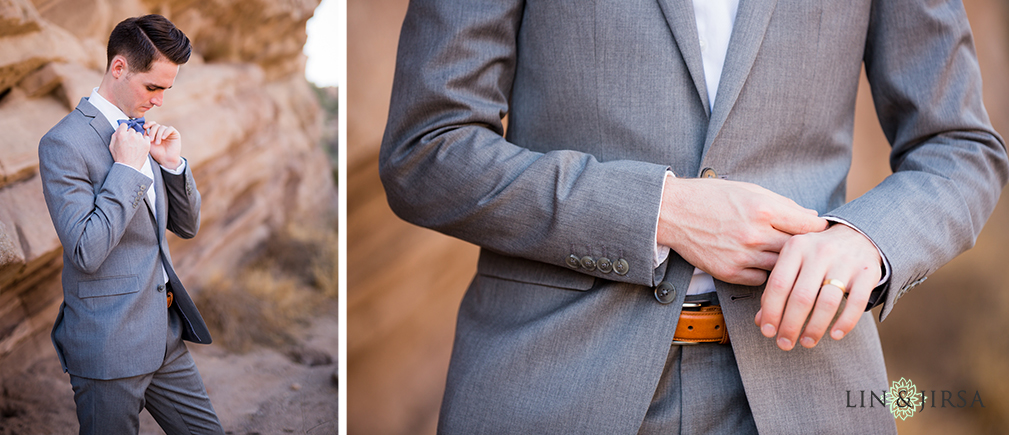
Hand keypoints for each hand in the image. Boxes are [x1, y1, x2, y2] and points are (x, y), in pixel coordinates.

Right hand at [109, 122, 150, 169]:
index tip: (125, 133)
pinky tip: (140, 147)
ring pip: (139, 134)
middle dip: (131, 135)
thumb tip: (119, 129)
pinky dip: (144, 141)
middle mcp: (131, 135)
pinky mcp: (146, 143)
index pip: (124, 125)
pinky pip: (146, 138)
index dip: (124, 129)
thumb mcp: (112, 145)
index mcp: (121, 134)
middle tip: (130, 143)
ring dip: (138, 139)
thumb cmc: (120, 157)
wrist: (129, 166)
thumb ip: (115, 135)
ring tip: (135, 147)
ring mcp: (139, 139)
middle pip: (132, 130)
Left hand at [144, 121, 181, 169]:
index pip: (151, 124)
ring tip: (157, 143)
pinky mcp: (175, 134)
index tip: (144, 127)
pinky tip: (163, 138)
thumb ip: (145, 135)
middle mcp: (161, 131)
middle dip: (152, 132)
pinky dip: (166, 132)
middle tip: (151, 140)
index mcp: (155, 132)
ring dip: (158, 135)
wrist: (166, 160)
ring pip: (162, 127)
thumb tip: (142, 128)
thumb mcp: (148, 143)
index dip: (148, 124)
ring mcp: (168, 132)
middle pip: (155, 125)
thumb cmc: (157, 153)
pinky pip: (170, 129)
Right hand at [657, 174, 827, 284]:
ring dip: (784, 262)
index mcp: (763, 209)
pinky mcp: (729, 272)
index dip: (818, 228)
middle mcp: (755, 234)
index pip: (809, 224)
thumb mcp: (749, 190)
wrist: (672, 212)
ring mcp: (742, 256)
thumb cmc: (711, 196)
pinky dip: (763, 272)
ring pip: (780, 267)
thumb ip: (782, 204)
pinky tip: (758, 262)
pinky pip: (760, 279)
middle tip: (808, 249)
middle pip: (797, 249)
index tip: (820, 231)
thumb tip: (811, 216)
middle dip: (804, 248)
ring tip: (782, 256)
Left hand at [755, 223, 880, 350]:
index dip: (771, 312)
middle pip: (801, 296)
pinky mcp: (868, 272)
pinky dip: (845, 322)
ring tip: (806, 342)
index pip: (778, 284)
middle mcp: (820, 251)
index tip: (767, 332)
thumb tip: (761, 322)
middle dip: (791, 325)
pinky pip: (857, 302)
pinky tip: (835, 335)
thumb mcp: (793, 264)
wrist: (857, 236)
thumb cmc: (816, 256)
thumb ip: (776, 289)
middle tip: (784, 344)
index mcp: (796, 247)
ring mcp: (846, 261)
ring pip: (827, 302)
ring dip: (815, 328)